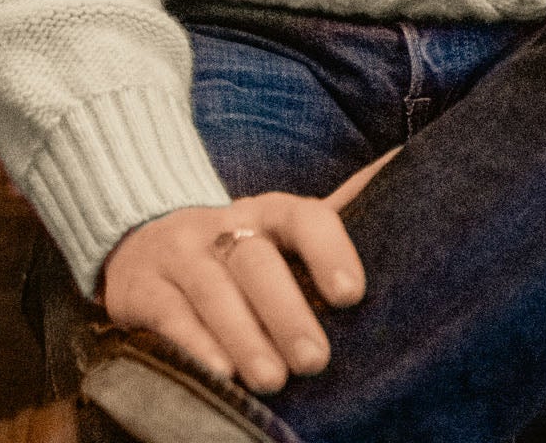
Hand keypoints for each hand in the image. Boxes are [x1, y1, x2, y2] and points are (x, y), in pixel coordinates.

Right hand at [100, 152, 396, 393]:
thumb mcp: (284, 229)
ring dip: (245, 337)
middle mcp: (226, 226)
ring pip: (213, 291)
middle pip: (257, 262)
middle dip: (288, 312)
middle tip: (316, 360)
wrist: (144, 240)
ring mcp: (180, 254)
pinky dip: (194, 345)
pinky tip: (219, 374)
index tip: (352, 296)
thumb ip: (334, 219)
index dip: (331, 252)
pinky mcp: (140, 289)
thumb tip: (405, 165)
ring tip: (273, 380)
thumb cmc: (240, 246)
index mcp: (271, 211)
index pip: (306, 217)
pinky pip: (169, 315)